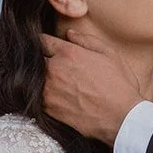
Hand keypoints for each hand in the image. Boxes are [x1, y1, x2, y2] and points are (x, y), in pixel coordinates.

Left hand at [42, 27, 143, 144]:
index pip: (42, 41)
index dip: (44, 42)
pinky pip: (35, 96)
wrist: (121, 118)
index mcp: (68, 53)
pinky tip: (52, 96)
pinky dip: (39, 94)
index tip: (47, 46)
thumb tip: (69, 34)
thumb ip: (87, 41)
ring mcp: (48, 91)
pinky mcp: (48, 109)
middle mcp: (53, 70)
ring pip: (32, 78)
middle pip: (33, 59)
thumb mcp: (109, 55)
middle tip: (46, 62)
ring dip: (38, 77)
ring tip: (51, 81)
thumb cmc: (119, 86)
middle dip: (38, 59)